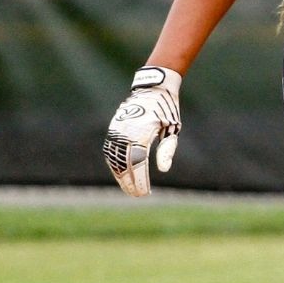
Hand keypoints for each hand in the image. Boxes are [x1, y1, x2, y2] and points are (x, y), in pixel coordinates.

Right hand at [103, 66, 182, 195]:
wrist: (153, 87)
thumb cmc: (167, 109)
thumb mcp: (172, 128)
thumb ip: (167, 149)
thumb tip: (163, 170)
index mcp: (142, 131)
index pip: (138, 163)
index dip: (140, 180)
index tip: (145, 192)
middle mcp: (126, 131)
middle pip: (125, 163)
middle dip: (130, 181)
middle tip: (138, 195)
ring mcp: (117, 129)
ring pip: (115, 158)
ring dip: (120, 175)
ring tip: (129, 188)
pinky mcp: (114, 128)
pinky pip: (111, 150)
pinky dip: (114, 163)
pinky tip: (120, 173)